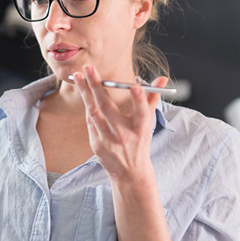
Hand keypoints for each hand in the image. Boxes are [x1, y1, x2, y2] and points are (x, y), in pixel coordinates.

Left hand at [72, 65, 168, 183]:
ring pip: (93, 112)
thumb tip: (162, 79)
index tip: (135, 87)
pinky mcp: (96, 144)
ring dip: (84, 93)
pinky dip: (86, 106)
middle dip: (97, 86)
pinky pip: (89, 121)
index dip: (140, 101)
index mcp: (141, 129)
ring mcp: (108, 140)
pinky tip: (82, 91)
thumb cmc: (140, 142)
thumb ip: (152, 99)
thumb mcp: (149, 123)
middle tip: (88, 67)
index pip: (142, 113)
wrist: (129, 173)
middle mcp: (124, 135)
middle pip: (108, 108)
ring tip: (77, 76)